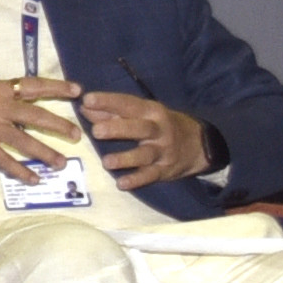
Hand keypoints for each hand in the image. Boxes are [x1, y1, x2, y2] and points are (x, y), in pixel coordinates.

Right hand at [0, 79, 94, 178]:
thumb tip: (15, 108)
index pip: (34, 85)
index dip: (57, 87)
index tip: (77, 90)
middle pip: (37, 115)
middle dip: (60, 126)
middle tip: (77, 135)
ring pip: (26, 141)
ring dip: (46, 153)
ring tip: (61, 163)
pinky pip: (5, 161)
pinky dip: (21, 171)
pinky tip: (33, 179)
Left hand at [77, 90, 212, 187]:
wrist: (198, 144)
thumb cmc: (159, 125)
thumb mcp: (141, 114)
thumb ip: (111, 112)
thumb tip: (83, 107)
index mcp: (151, 111)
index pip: (128, 104)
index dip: (108, 101)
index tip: (87, 99)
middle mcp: (159, 130)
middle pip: (139, 128)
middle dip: (117, 129)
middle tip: (96, 131)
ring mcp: (163, 151)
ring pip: (145, 154)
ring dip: (125, 158)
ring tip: (106, 162)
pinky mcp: (165, 170)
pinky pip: (150, 175)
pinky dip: (136, 180)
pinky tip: (121, 183)